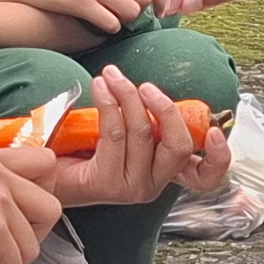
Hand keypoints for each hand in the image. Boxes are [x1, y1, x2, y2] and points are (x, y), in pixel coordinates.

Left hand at [39, 67, 235, 207]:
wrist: (44, 170)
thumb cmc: (83, 145)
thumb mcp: (126, 130)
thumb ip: (148, 119)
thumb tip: (156, 89)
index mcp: (165, 172)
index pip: (206, 177)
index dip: (220, 157)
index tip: (213, 130)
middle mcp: (153, 185)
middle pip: (177, 145)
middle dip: (164, 107)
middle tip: (145, 85)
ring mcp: (131, 188)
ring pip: (142, 133)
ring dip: (126, 95)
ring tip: (110, 75)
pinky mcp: (107, 184)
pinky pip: (115, 134)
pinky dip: (109, 103)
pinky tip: (101, 87)